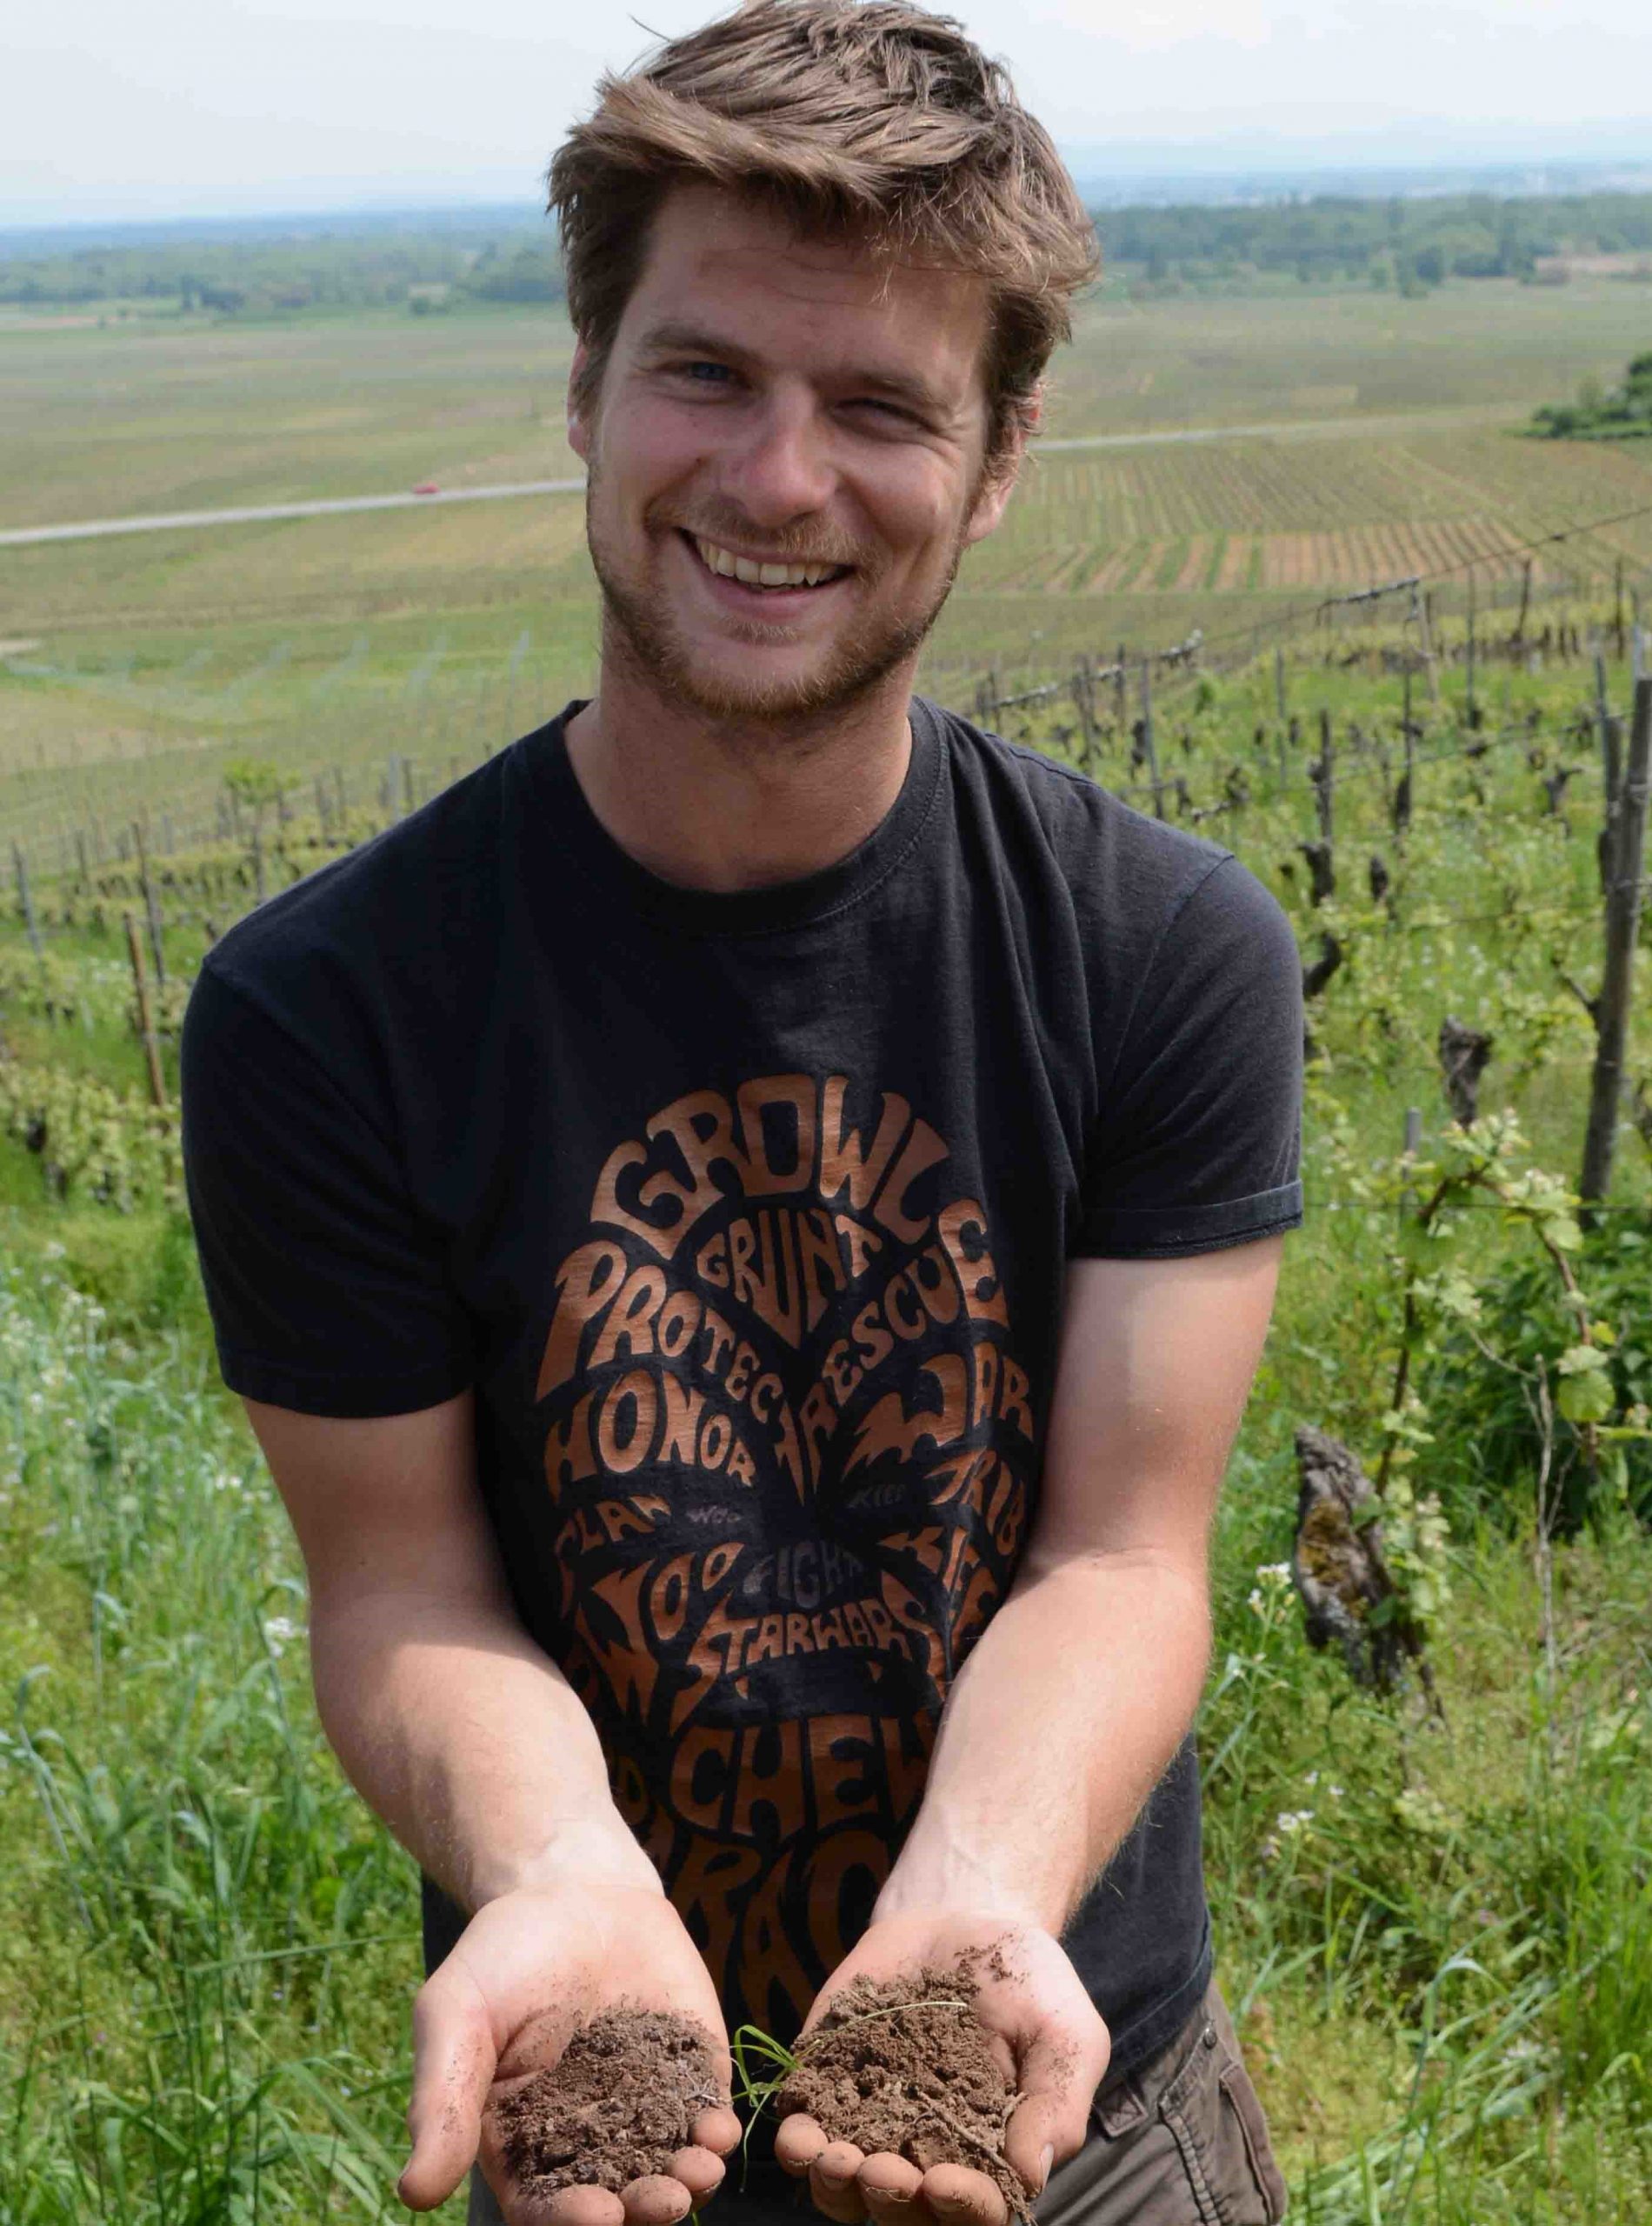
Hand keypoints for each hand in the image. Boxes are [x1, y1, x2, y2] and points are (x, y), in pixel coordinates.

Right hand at [396, 1880, 740, 2225]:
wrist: (571, 1890)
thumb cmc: (499, 1956)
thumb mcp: (456, 2016)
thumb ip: (442, 2101)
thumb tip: (414, 2193)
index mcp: (521, 2144)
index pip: (545, 2204)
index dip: (569, 2220)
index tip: (596, 2217)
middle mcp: (586, 2142)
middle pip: (617, 2198)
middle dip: (642, 2209)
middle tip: (662, 2203)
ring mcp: (644, 2109)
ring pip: (668, 2168)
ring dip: (689, 2183)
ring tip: (698, 2174)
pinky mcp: (689, 2075)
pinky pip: (706, 2116)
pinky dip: (716, 2133)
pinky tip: (719, 2131)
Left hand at [775, 1910, 1108, 2225]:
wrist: (964, 1915)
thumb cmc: (1028, 1981)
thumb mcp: (1066, 2033)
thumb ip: (1056, 2105)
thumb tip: (1027, 2174)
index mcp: (991, 2159)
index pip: (976, 2211)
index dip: (960, 2208)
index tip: (942, 2181)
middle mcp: (929, 2156)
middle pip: (903, 2214)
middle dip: (889, 2199)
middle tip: (882, 2168)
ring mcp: (873, 2124)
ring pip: (844, 2189)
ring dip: (834, 2185)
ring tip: (829, 2156)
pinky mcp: (828, 2085)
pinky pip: (804, 2129)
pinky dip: (797, 2138)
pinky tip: (799, 2127)